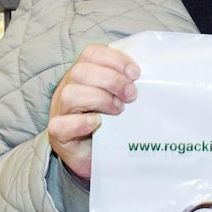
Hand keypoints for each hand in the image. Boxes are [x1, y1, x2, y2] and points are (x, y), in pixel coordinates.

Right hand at [49, 45, 139, 182]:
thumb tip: (153, 76)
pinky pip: (60, 125)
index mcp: (83, 76)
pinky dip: (80, 122)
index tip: (136, 73)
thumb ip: (129, 85)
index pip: (91, 54)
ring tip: (118, 110)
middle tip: (132, 95)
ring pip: (70, 94)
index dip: (114, 59)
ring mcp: (60, 112)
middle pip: (81, 71)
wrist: (97, 158)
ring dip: (99, 99)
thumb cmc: (111, 124)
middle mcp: (68, 89)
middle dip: (112, 80)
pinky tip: (97, 123)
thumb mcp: (120, 99)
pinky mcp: (58, 135)